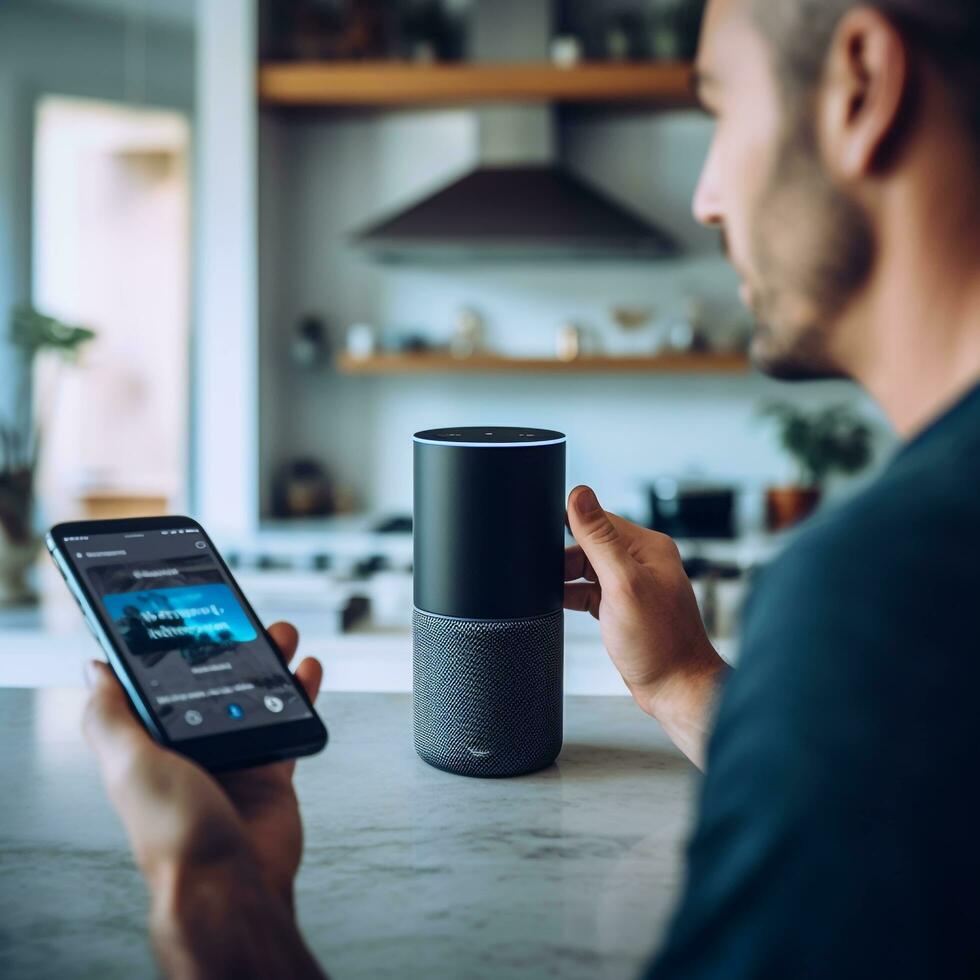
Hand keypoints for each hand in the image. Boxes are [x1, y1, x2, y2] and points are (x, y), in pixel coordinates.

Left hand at [83, 622, 325, 977]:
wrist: (229, 880)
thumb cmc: (174, 832)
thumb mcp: (128, 764)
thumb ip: (111, 716)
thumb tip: (96, 669)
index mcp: (152, 742)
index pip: (161, 682)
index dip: (175, 647)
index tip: (190, 615)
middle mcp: (192, 747)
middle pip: (214, 681)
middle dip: (231, 647)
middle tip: (244, 618)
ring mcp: (234, 757)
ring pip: (255, 695)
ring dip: (270, 662)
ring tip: (281, 635)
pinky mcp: (271, 770)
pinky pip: (288, 721)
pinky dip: (302, 694)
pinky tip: (307, 671)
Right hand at [564, 486, 726, 766]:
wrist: (675, 688)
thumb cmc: (658, 642)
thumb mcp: (622, 584)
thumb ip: (598, 538)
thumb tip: (579, 494)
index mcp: (648, 547)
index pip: (599, 520)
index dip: (570, 526)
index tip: (544, 538)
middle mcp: (643, 562)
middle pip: (590, 545)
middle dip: (565, 559)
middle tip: (545, 577)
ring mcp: (634, 585)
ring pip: (587, 570)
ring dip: (568, 580)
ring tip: (550, 594)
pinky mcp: (624, 607)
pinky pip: (591, 592)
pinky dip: (575, 597)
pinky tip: (561, 605)